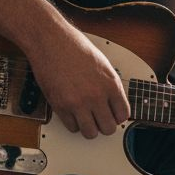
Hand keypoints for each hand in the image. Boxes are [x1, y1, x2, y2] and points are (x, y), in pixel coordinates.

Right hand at [24, 18, 129, 138]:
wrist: (51, 41)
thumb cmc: (74, 47)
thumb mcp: (103, 64)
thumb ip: (109, 86)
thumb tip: (114, 104)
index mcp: (111, 84)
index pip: (123, 115)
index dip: (117, 117)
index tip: (112, 115)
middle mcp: (96, 96)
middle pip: (108, 129)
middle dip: (104, 125)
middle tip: (98, 118)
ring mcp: (78, 103)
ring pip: (90, 133)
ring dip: (89, 128)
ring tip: (85, 118)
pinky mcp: (60, 106)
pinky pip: (72, 127)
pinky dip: (72, 123)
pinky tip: (72, 113)